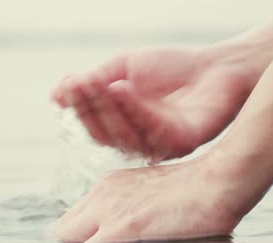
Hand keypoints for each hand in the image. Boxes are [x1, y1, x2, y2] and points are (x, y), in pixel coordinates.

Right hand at [51, 47, 253, 161]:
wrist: (217, 67)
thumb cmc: (171, 68)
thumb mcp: (124, 68)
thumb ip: (94, 82)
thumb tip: (55, 94)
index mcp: (123, 128)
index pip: (94, 123)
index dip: (80, 105)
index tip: (69, 83)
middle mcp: (138, 142)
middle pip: (105, 133)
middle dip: (90, 106)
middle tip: (79, 83)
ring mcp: (159, 146)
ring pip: (124, 135)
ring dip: (109, 108)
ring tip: (99, 83)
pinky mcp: (181, 144)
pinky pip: (152, 130)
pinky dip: (136, 110)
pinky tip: (123, 89)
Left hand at [52, 154, 256, 242]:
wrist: (218, 179)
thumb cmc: (195, 191)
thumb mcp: (150, 193)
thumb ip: (130, 210)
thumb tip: (123, 235)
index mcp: (108, 186)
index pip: (73, 220)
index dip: (78, 239)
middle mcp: (102, 194)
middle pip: (63, 230)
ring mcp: (110, 208)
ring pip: (70, 240)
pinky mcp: (124, 225)